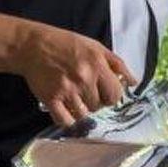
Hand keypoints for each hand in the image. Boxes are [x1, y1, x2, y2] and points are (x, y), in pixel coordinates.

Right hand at [11, 22, 134, 126]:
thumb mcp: (95, 47)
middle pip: (99, 106)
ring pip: (84, 115)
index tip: (104, 94)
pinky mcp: (51, 99)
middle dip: (95, 102)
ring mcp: (67, 90)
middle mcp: (84, 78)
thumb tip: (133, 82)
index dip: (111, 97)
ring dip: (80, 111)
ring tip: (74, 99)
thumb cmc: (66, 45)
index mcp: (98, 65)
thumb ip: (117, 64)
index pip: (115, 95)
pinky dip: (67, 120)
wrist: (33, 45)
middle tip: (85, 93)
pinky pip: (65, 121)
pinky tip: (65, 111)